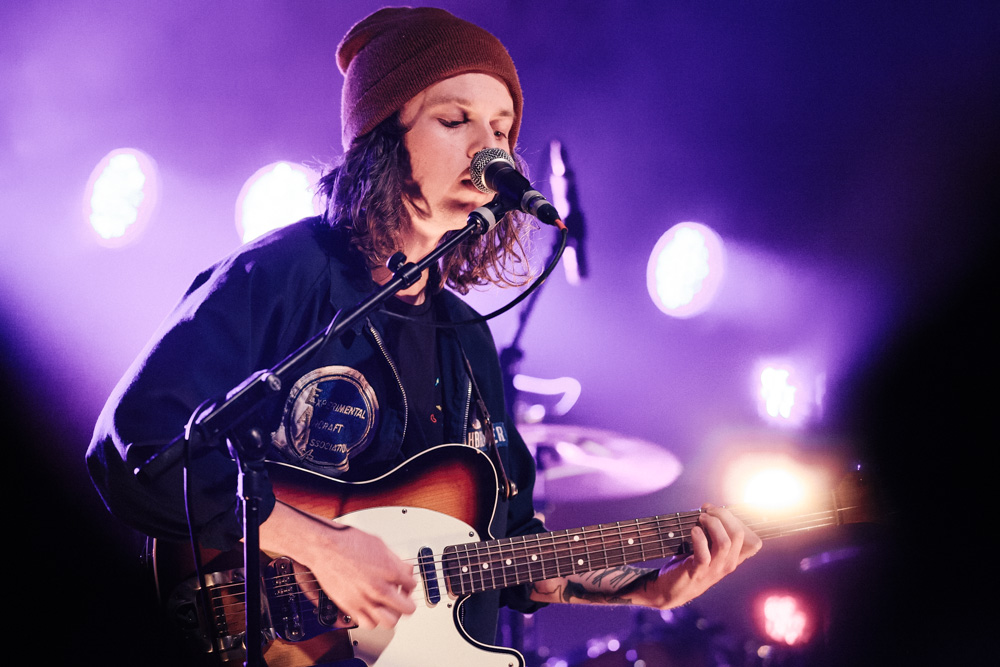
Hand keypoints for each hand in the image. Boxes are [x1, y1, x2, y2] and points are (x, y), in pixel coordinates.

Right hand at [261, 502, 416, 629]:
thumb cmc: (348, 542)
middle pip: (407, 608)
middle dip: (407, 603)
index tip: (404, 583)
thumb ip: (395, 560)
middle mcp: (379, 588)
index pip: (412, 585)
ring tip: (388, 608)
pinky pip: (368, 624)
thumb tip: (404, 569)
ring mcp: (364, 600)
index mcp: (390, 570)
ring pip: (389, 622)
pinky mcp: (350, 607)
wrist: (325, 547)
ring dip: (392, 615)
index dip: (409, 584)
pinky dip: (372, 620)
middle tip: (402, 599)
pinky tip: (371, 610)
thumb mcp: (380, 545)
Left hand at [644, 504, 761, 608]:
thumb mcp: (708, 550)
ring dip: (712, 524)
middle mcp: (728, 564)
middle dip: (724, 515)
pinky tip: (693, 530)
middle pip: (739, 534)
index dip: (739, 521)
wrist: (671, 590)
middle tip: (707, 511)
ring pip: (725, 542)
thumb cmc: (689, 564)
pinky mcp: (698, 572)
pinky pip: (704, 554)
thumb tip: (709, 507)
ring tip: (700, 518)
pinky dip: (699, 538)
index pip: (754, 542)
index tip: (719, 511)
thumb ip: (713, 533)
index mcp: (734, 558)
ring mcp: (714, 570)